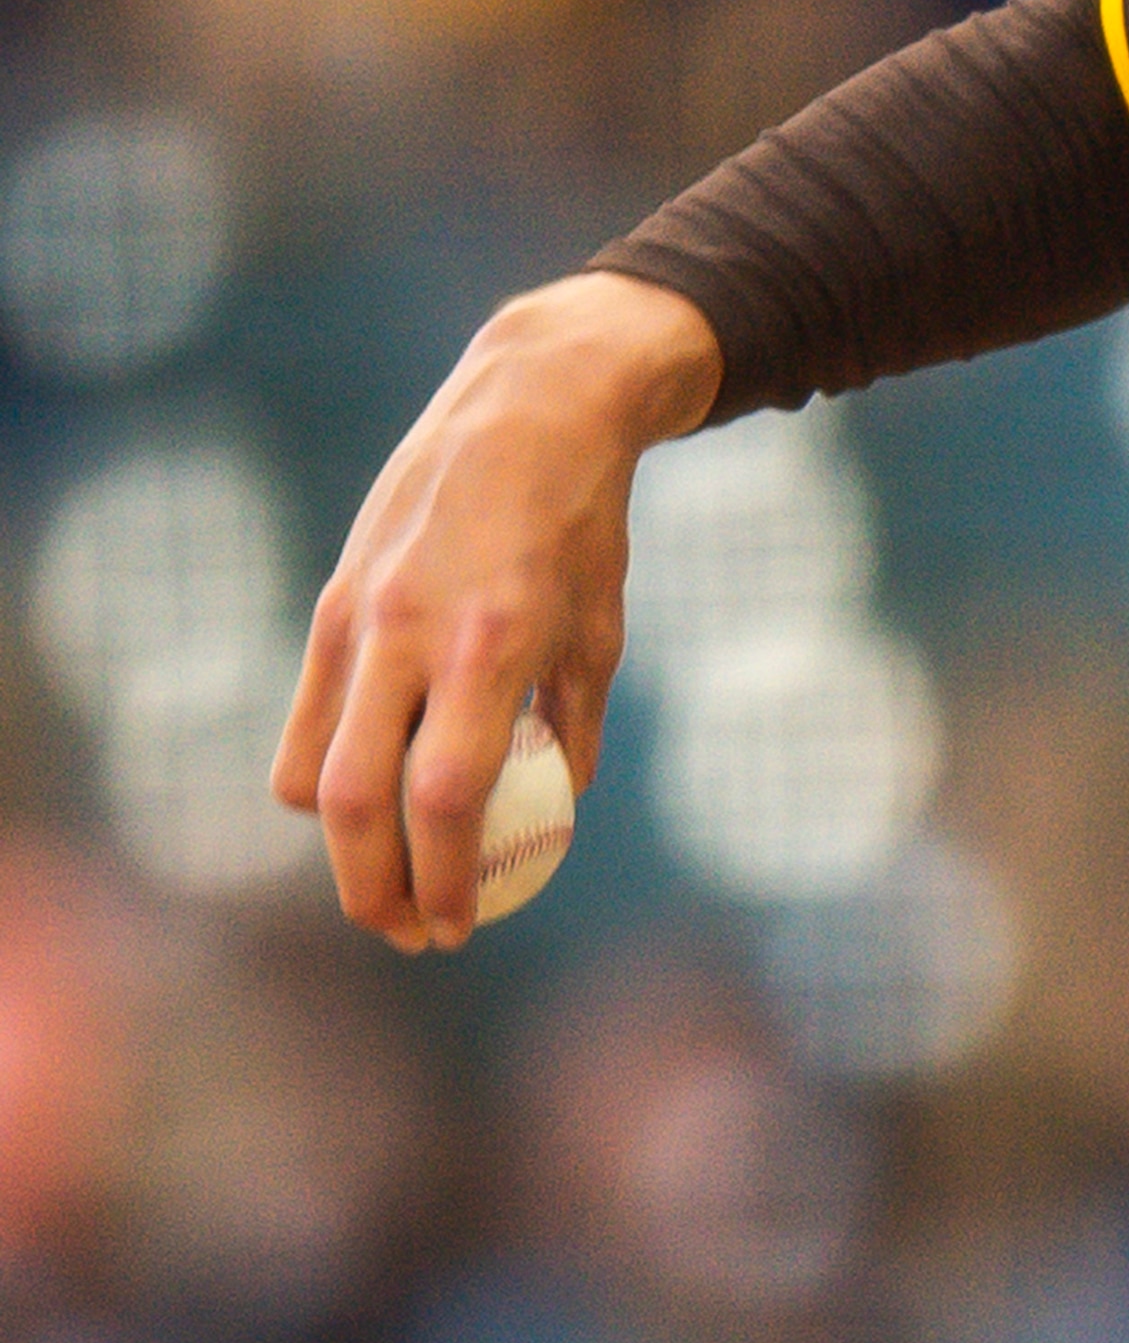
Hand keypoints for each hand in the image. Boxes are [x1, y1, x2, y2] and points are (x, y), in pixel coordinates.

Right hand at [275, 272, 716, 949]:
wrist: (530, 408)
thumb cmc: (583, 523)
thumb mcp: (603, 625)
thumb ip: (574, 721)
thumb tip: (557, 807)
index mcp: (492, 644)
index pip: (447, 795)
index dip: (447, 876)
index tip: (461, 926)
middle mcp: (411, 634)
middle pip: (361, 802)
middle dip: (376, 888)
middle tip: (411, 934)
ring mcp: (360, 617)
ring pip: (315, 769)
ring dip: (341, 846)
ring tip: (386, 883)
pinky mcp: (331, 603)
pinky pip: (310, 718)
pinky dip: (323, 778)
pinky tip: (364, 804)